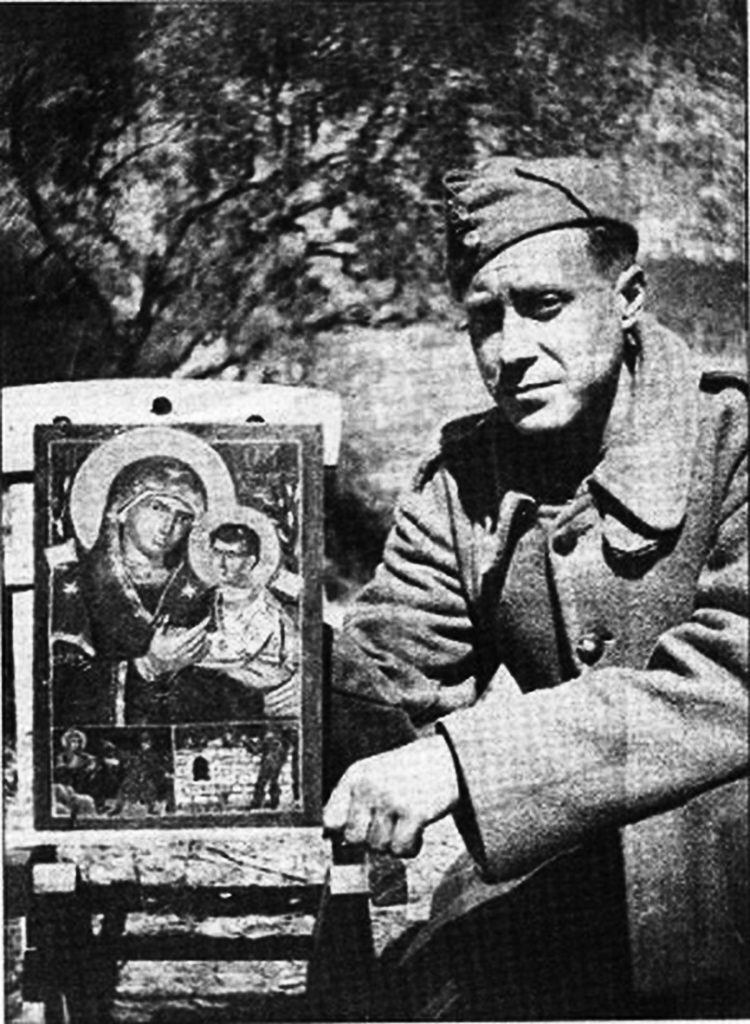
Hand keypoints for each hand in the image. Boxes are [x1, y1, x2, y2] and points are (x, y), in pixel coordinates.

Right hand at [143, 618, 208, 675]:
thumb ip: (163, 625)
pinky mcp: (187, 662)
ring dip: (204, 640)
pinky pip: (199, 657)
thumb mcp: (157, 636)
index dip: (200, 626)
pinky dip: (205, 650)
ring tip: (206, 633)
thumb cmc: (156, 649)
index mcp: (175, 644)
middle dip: (202, 633)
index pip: (191, 634)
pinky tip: (208, 644)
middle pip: (196, 641)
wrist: (155, 665)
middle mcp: (182, 651)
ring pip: (199, 648)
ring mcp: (185, 658)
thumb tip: (167, 615)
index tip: (206, 620)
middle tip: (204, 627)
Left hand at [323, 734, 459, 856]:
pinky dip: (411, 847)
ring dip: (393, 843)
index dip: (339, 833)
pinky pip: (401, 849)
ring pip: (378, 847)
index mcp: (355, 776)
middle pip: (353, 839)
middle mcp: (369, 786)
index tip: (356, 833)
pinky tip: (417, 831)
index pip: (330, 820)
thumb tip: (328, 837)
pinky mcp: (414, 812)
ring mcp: (391, 799)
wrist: (445, 760)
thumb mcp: (371, 776)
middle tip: (387, 827)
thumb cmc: (405, 774)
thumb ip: (350, 802)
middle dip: (370, 840)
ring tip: (405, 824)